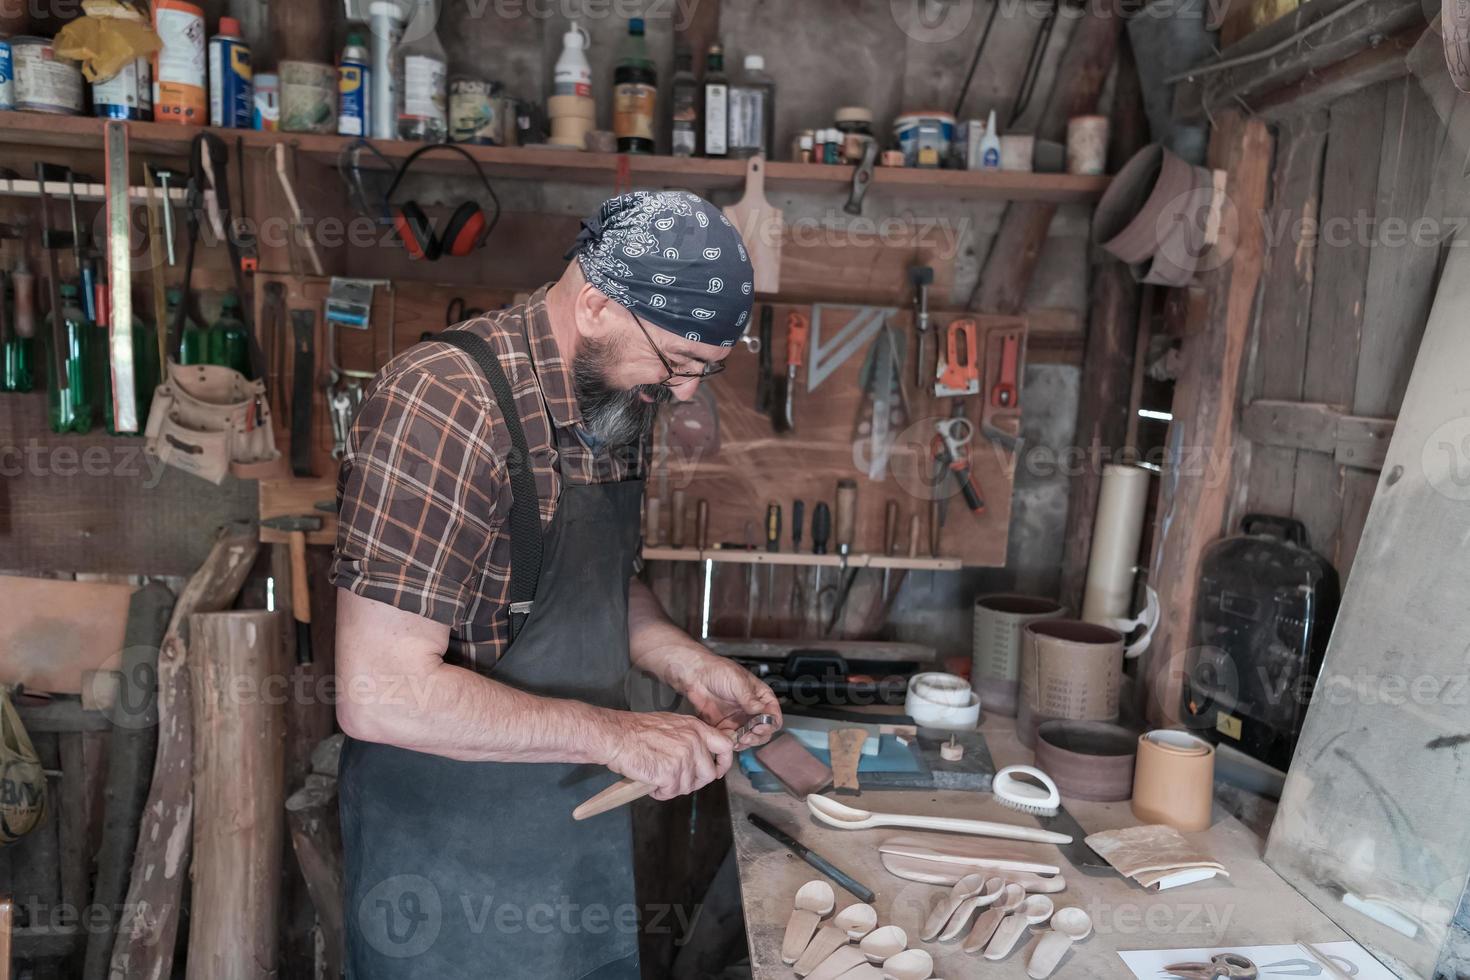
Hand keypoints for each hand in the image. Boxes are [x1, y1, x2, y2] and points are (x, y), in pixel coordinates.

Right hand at [600, 711, 734, 800]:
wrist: (616, 736)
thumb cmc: (636, 731)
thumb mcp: (671, 724)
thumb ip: (690, 738)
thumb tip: (700, 756)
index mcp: (695, 728)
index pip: (725, 746)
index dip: (723, 763)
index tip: (716, 771)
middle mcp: (693, 741)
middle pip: (708, 774)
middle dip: (693, 782)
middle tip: (675, 780)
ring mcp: (683, 757)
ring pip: (688, 786)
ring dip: (672, 787)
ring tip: (657, 778)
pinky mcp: (670, 773)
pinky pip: (671, 792)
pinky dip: (660, 792)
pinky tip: (651, 783)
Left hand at [677, 652, 781, 747]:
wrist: (696, 675)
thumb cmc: (719, 670)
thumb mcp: (737, 682)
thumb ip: (749, 698)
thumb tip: (761, 710)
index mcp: (761, 697)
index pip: (773, 715)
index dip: (770, 724)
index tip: (759, 727)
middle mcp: (752, 710)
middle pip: (764, 730)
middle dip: (758, 736)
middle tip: (748, 736)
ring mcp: (739, 719)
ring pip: (749, 737)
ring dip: (746, 742)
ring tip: (738, 740)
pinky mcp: (726, 726)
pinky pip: (732, 739)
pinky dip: (732, 743)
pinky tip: (728, 741)